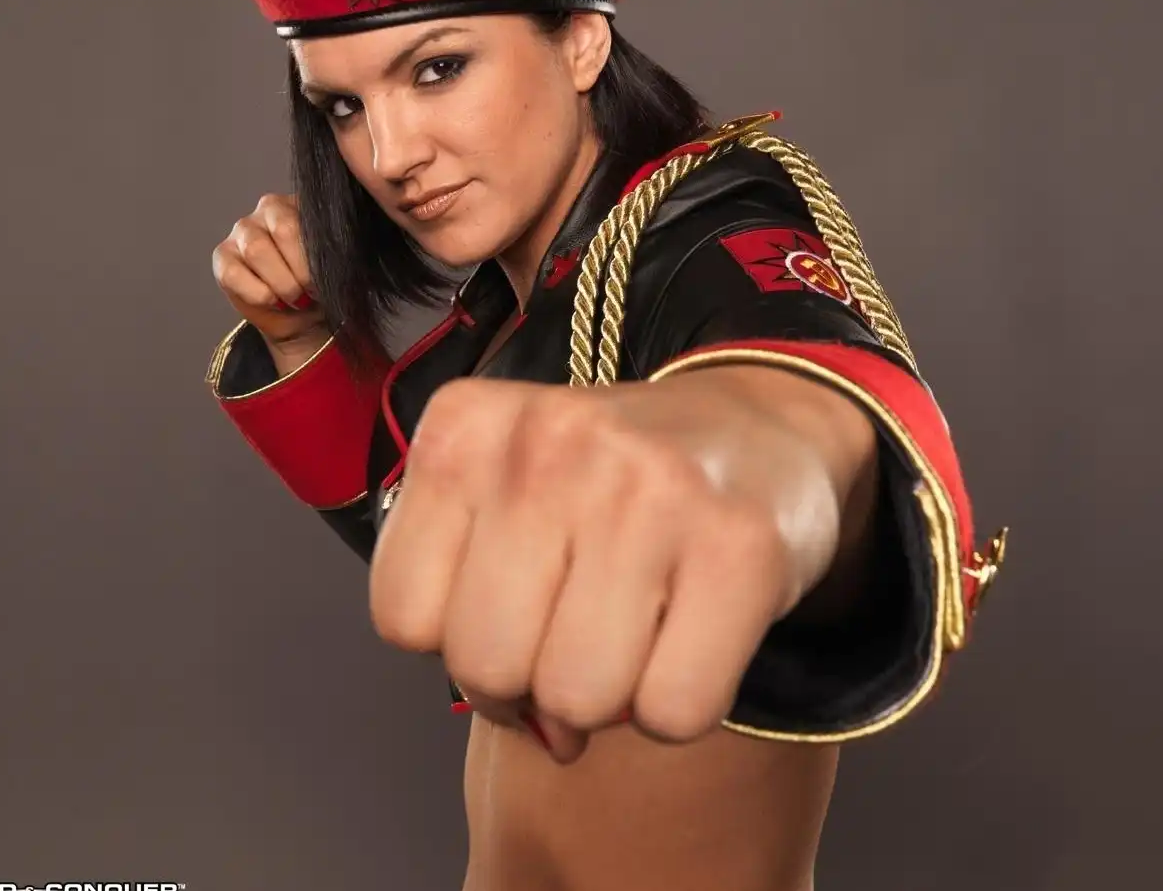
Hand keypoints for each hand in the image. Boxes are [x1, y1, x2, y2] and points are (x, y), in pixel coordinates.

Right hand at [211, 193, 329, 367]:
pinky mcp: (223, 255)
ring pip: (258, 250)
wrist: (302, 318)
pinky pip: (234, 273)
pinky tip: (272, 301)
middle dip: (301, 271)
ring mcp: (244, 229)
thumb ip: (333, 256)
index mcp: (304, 204)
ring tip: (295, 299)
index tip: (327, 281)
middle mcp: (271, 208)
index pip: (312, 218)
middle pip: (284, 229)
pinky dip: (258, 294)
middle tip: (311, 292)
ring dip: (281, 283)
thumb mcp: (334, 270)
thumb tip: (330, 263)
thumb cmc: (319, 288)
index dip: (319, 257)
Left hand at [368, 372, 844, 763]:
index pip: (402, 620)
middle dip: (529, 681)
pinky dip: (680, 706)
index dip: (456, 644)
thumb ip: (467, 600)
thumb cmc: (613, 487)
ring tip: (638, 627)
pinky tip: (692, 634)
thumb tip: (540, 733)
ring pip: (577, 699)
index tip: (512, 610)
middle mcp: (550, 444)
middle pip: (485, 666)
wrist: (760, 432)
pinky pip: (673, 711)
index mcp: (467, 429)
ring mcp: (648, 488)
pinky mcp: (739, 545)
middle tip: (576, 632)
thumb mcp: (503, 494)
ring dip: (610, 697)